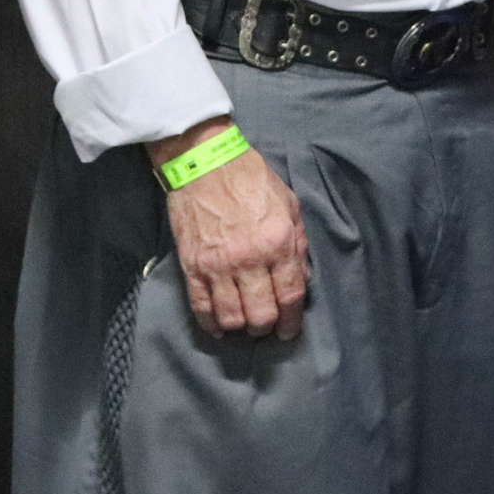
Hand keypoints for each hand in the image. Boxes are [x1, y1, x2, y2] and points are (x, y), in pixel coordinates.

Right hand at [150, 120, 309, 339]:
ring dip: (241, 327)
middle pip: (261, 314)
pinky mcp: (192, 266)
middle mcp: (249, 259)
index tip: (290, 330)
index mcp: (278, 242)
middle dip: (267, 327)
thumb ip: (298, 244)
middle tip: (268, 326)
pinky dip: (210, 323)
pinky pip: (201, 307)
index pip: (290, 296)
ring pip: (231, 317)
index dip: (292, 320)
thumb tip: (300, 279)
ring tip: (245, 324)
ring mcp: (217, 265)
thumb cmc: (252, 179)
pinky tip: (219, 326)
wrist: (205, 163)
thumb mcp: (289, 205)